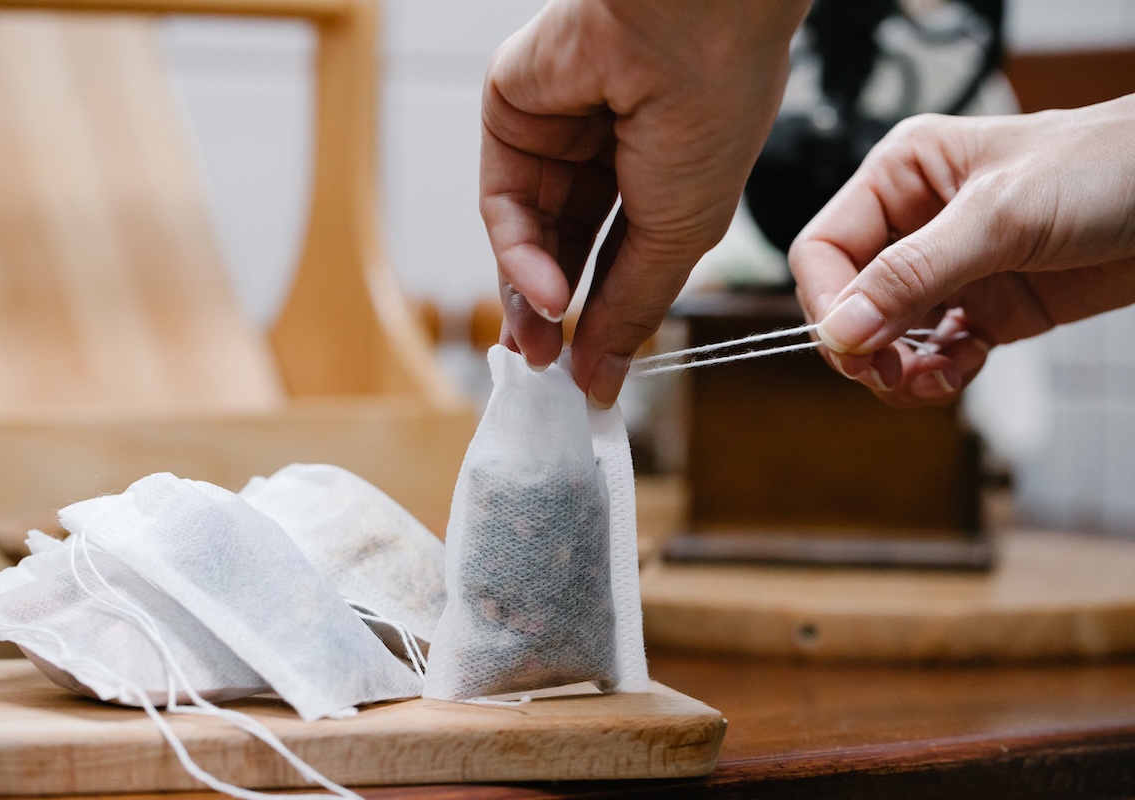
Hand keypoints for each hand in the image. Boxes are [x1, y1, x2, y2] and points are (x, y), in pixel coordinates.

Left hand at [480, 0, 806, 406]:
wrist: (689, 24)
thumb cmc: (712, 115)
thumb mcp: (680, 236)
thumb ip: (632, 308)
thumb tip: (603, 379)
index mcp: (659, 176)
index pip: (617, 260)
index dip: (602, 320)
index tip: (590, 379)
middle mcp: (604, 156)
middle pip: (564, 252)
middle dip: (554, 318)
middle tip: (549, 373)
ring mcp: (556, 134)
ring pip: (529, 235)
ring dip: (531, 299)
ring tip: (543, 348)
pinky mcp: (513, 115)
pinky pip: (507, 202)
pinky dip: (519, 256)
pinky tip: (545, 294)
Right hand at [789, 95, 1134, 407]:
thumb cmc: (1108, 168)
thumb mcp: (999, 216)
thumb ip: (913, 274)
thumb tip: (842, 330)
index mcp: (901, 175)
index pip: (824, 248)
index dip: (826, 301)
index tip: (850, 346)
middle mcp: (915, 223)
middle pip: (848, 300)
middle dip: (863, 345)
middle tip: (888, 376)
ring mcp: (951, 270)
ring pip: (887, 336)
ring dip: (900, 370)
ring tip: (933, 381)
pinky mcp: (986, 309)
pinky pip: (935, 353)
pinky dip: (939, 373)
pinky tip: (963, 368)